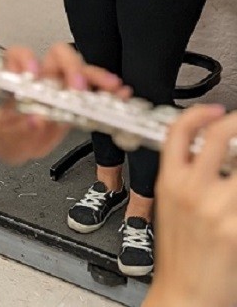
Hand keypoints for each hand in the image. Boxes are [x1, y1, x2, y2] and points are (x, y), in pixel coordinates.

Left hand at [0, 43, 130, 163]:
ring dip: (96, 77)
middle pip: (59, 55)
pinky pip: (93, 90)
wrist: (13, 142)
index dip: (26, 59)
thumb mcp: (5, 136)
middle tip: (78, 87)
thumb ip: (18, 130)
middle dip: (72, 67)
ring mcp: (61, 86)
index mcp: (19, 80)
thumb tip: (37, 121)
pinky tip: (121, 96)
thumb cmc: (7, 133)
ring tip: (112, 88)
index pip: (19, 55)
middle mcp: (41, 77)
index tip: (33, 73)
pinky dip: (108, 91)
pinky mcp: (75, 100)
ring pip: (81, 69)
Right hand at [144, 105, 236, 306]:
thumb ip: (187, 178)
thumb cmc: (180, 258)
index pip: (179, 131)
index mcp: (168, 182)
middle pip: (219, 136)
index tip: (217, 109)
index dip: (198, 113)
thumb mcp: (172, 207)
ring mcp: (216, 209)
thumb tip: (215, 157)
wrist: (186, 298)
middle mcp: (191, 191)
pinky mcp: (236, 230)